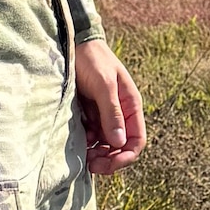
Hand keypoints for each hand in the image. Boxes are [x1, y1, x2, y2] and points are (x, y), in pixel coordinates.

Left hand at [72, 39, 144, 175]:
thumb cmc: (93, 60)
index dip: (125, 157)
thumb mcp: (104, 84)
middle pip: (121, 147)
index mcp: (131, 105)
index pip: (136, 140)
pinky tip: (77, 139)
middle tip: (90, 163)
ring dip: (96, 153)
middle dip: (109, 159)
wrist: (73, 44)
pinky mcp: (90, 115)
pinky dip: (85, 142)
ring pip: (105, 145)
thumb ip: (111, 112)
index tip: (108, 165)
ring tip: (82, 151)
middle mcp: (121, 114)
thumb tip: (119, 142)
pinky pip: (91, 137)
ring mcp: (104, 115)